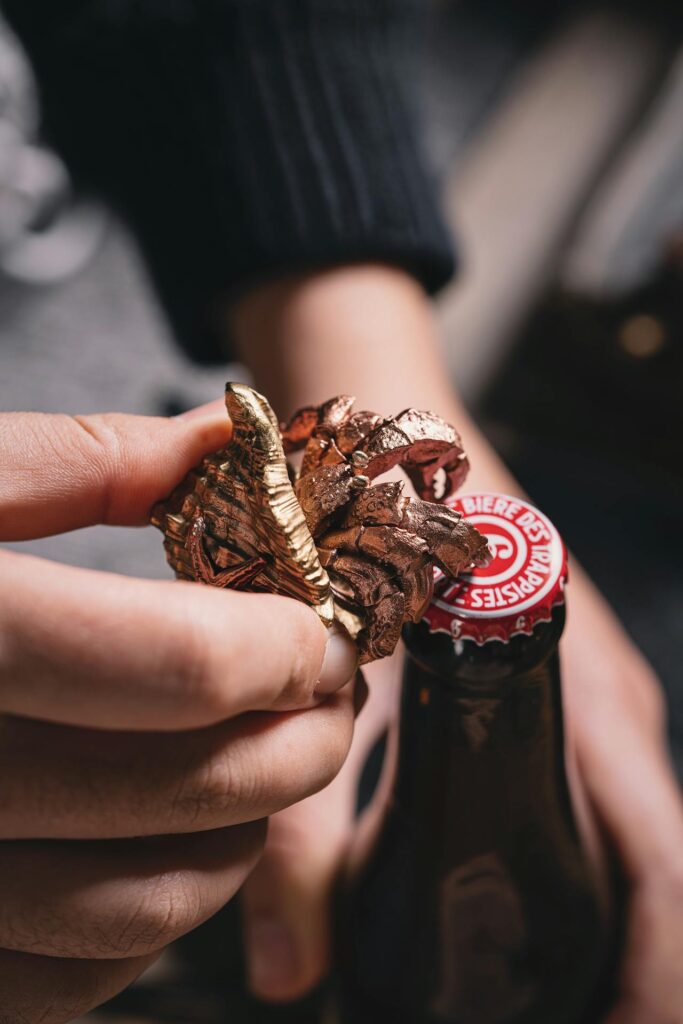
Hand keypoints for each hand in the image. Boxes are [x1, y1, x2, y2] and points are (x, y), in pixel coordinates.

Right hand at [0, 408, 357, 1022]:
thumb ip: (83, 463)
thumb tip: (227, 441)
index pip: (173, 663)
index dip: (283, 646)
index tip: (323, 630)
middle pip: (183, 789)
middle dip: (300, 740)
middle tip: (325, 694)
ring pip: (141, 906)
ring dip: (243, 833)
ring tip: (262, 762)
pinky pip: (70, 981)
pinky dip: (152, 915)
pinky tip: (165, 839)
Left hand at [230, 265, 682, 1013]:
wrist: (400, 445)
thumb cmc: (386, 542)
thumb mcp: (341, 695)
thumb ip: (303, 831)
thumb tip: (291, 977)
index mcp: (586, 708)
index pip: (665, 874)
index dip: (654, 977)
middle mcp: (613, 711)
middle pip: (656, 874)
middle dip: (623, 967)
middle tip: (556, 1023)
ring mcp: (596, 703)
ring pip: (629, 845)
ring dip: (599, 928)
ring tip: (524, 988)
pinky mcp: (565, 697)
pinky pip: (596, 807)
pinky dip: (574, 877)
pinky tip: (503, 910)